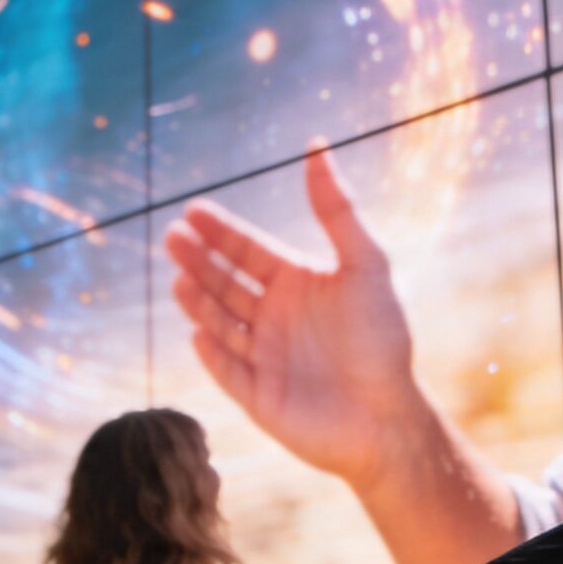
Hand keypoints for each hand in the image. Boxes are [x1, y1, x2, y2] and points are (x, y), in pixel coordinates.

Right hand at [164, 145, 430, 486]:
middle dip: (199, 260)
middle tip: (173, 237)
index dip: (221, 231)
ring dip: (198, 299)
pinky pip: (225, 370)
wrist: (389, 417)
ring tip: (179, 277)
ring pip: (219, 321)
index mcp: (298, 284)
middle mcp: (276, 317)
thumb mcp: (365, 263)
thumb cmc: (383, 338)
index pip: (249, 251)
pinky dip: (210, 351)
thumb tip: (318, 146)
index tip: (193, 210)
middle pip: (226, 281)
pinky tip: (197, 330)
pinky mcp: (257, 396)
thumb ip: (337, 209)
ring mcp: (264, 356)